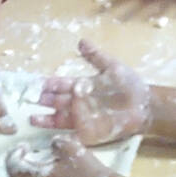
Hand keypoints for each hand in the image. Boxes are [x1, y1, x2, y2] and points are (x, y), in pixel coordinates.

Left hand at [6, 135, 117, 176]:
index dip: (14, 155)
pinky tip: (45, 171)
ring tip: (32, 160)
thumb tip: (51, 145)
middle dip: (15, 165)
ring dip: (24, 173)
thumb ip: (55, 143)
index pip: (14, 168)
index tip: (23, 146)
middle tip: (22, 153)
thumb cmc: (88, 169)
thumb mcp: (71, 147)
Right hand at [32, 40, 151, 144]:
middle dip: (44, 101)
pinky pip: (73, 133)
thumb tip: (80, 42)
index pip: (62, 85)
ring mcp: (83, 119)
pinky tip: (52, 132)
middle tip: (31, 100)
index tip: (37, 83)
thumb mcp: (111, 67)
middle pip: (57, 102)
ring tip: (32, 118)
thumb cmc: (129, 85)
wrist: (144, 105)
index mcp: (82, 87)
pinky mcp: (89, 133)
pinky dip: (62, 134)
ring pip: (60, 119)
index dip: (50, 85)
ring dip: (46, 119)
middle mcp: (79, 104)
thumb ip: (95, 56)